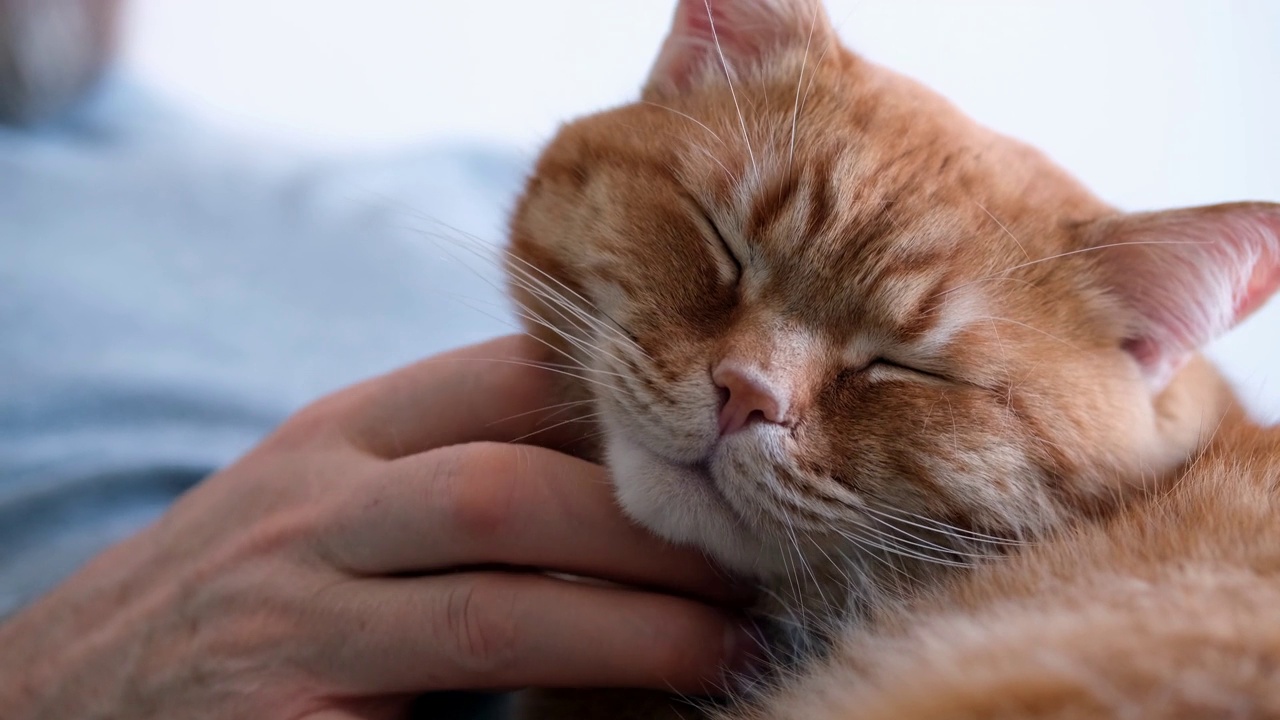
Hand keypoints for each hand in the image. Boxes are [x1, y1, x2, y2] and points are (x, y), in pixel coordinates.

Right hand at [0, 336, 753, 718]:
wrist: (65, 696)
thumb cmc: (241, 589)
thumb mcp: (328, 492)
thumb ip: (446, 462)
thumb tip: (618, 462)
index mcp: (342, 434)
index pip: (499, 376)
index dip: (623, 402)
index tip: (720, 437)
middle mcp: (316, 505)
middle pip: (511, 483)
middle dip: (649, 523)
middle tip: (758, 554)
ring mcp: (295, 610)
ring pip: (493, 598)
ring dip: (631, 622)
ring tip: (731, 641)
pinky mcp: (288, 711)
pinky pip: (449, 695)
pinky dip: (554, 701)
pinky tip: (631, 710)